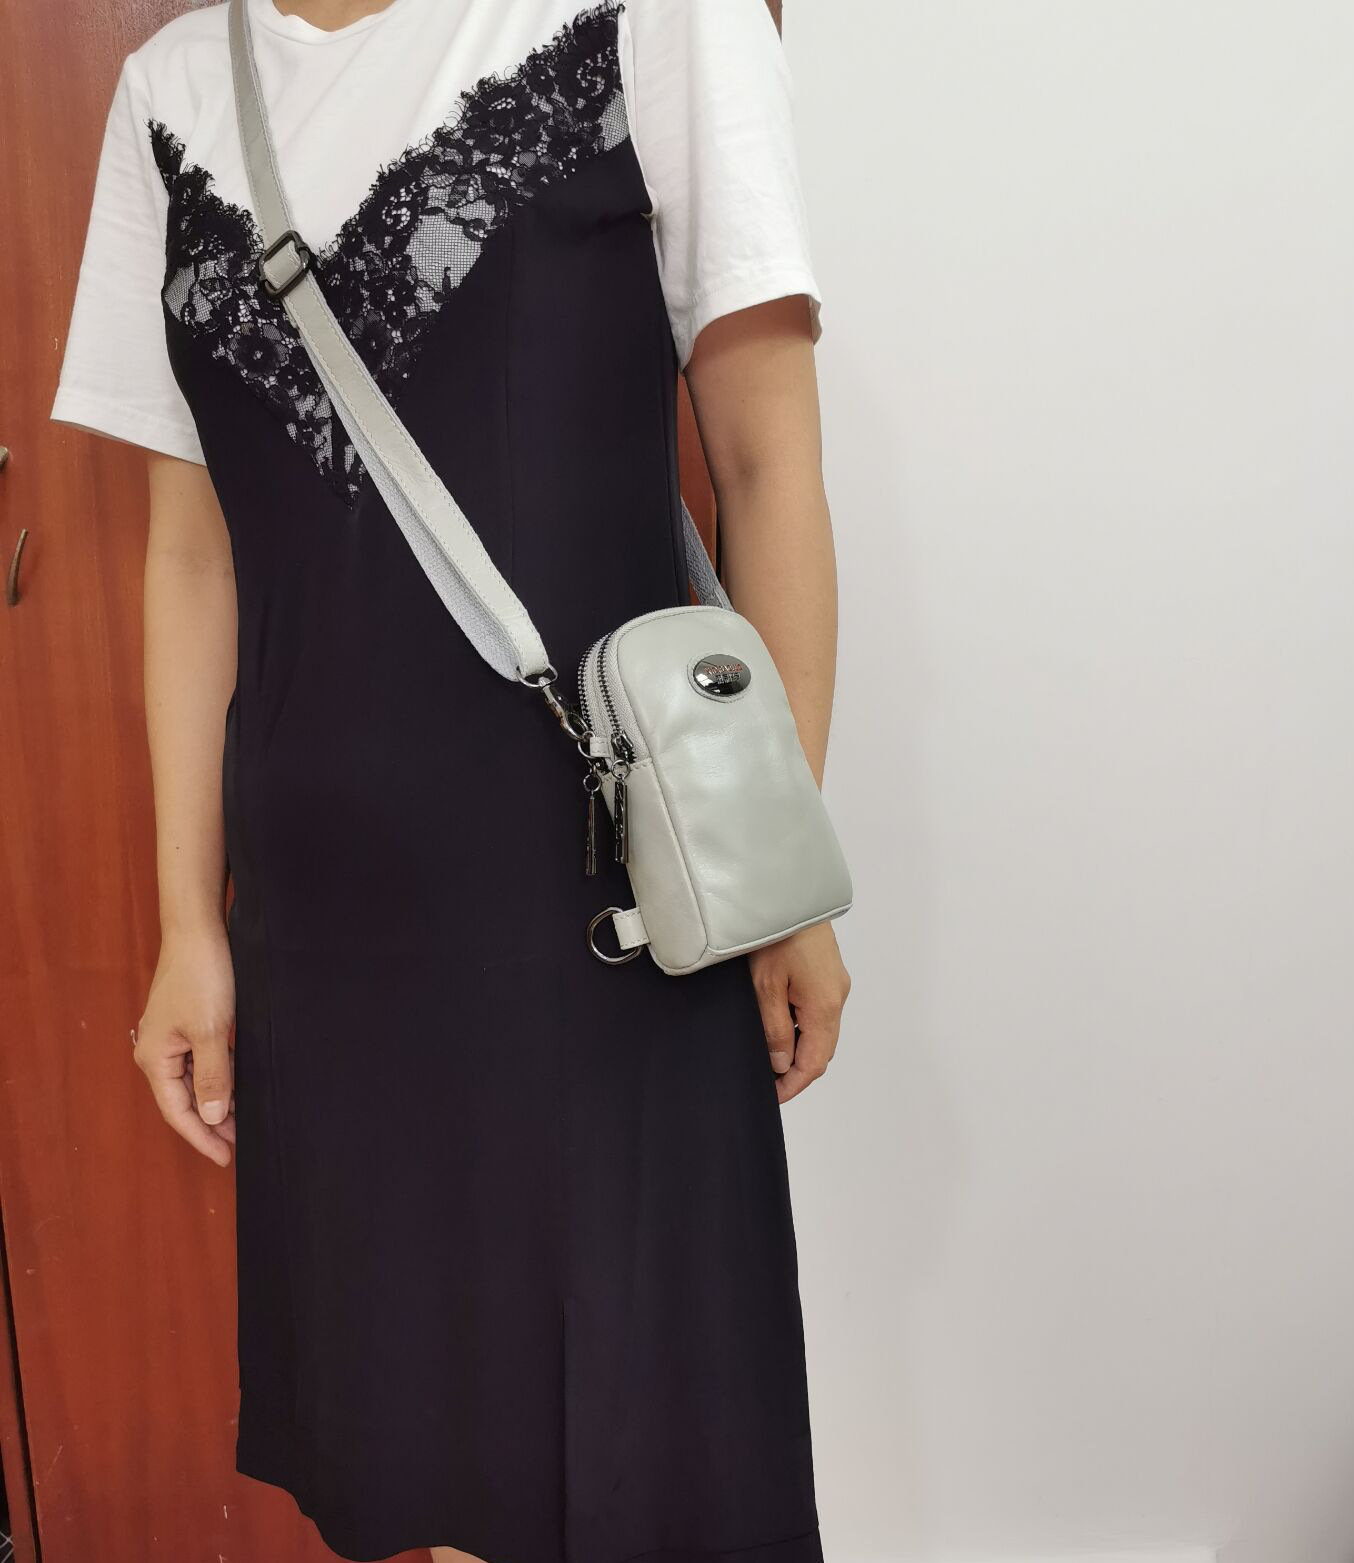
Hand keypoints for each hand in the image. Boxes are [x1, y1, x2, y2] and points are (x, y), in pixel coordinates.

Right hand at [133, 924, 236, 1166]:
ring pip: (195, 1081)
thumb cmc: (202, 976)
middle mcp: (158, 1052)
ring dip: (218, 1100)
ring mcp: (172, 1038)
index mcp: (155, 1059)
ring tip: (244, 1120)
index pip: (178, 1112)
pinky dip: (220, 1077)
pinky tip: (238, 1087)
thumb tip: (213, 1117)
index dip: (202, 1138)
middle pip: (185, 1100)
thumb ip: (213, 1076)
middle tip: (241, 1143)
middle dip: (212, 1122)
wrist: (198, 931)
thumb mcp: (211, 1031)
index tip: (226, 1158)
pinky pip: (202, 1062)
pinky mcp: (188, 1025)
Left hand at [748, 921, 850, 1104]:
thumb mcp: (765, 987)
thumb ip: (774, 1030)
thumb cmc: (774, 935)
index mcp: (824, 1006)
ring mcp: (836, 985)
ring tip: (769, 1056)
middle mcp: (837, 998)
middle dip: (796, 1071)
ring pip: (820, 1031)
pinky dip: (801, 1028)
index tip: (771, 1097)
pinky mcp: (829, 974)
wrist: (786, 893)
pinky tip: (779, 1026)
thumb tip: (781, 1064)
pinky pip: (819, 1012)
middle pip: (822, 1050)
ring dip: (799, 1048)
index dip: (793, 1085)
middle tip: (767, 1081)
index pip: (814, 1062)